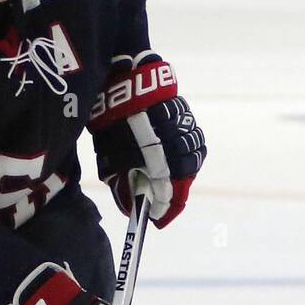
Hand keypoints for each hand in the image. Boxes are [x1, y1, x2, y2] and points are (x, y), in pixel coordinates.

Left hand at [90, 53, 205, 227]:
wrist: (123, 83)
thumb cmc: (114, 125)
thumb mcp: (112, 161)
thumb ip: (124, 186)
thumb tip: (132, 208)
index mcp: (163, 163)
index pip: (170, 197)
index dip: (163, 211)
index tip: (156, 221)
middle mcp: (180, 149)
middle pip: (184, 180)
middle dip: (171, 193)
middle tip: (156, 199)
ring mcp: (187, 131)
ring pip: (192, 159)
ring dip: (179, 171)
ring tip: (162, 175)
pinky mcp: (187, 117)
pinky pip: (191, 141)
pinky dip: (182, 151)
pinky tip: (168, 152)